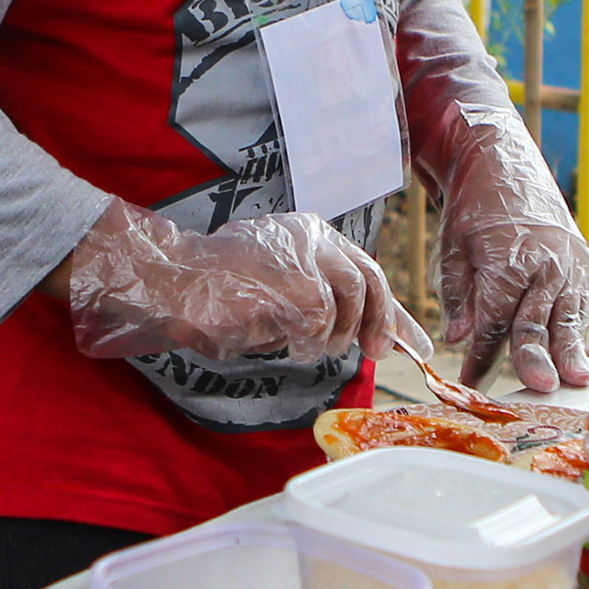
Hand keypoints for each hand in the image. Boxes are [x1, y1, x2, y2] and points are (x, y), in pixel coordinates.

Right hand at [65, 196, 432, 374]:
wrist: (173, 283)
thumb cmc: (218, 293)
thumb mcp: (280, 291)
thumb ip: (322, 302)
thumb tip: (373, 334)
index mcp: (310, 234)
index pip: (367, 270)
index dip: (394, 311)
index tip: (416, 344)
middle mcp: (312, 236)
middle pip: (369, 282)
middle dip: (377, 323)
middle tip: (373, 354)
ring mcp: (304, 255)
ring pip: (347, 304)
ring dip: (330, 336)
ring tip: (300, 343)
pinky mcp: (293, 282)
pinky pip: (318, 324)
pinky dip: (303, 342)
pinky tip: (281, 341)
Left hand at [424, 112, 588, 389]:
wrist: (502, 161)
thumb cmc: (473, 207)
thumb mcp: (453, 248)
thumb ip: (457, 295)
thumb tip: (458, 337)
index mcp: (507, 260)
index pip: (494, 321)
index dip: (482, 356)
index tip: (472, 382)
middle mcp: (543, 263)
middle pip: (535, 321)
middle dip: (536, 357)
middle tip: (540, 387)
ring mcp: (568, 262)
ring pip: (567, 315)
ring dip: (571, 350)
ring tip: (579, 380)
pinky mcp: (583, 261)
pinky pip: (579, 302)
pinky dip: (577, 327)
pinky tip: (578, 355)